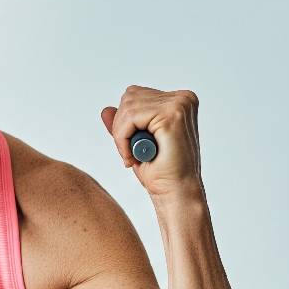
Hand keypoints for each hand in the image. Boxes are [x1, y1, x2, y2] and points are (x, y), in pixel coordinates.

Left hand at [100, 85, 203, 199]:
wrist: (176, 193)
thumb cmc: (161, 171)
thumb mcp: (136, 142)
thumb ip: (123, 124)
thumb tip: (106, 110)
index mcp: (179, 101)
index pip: (135, 95)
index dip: (125, 121)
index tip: (131, 146)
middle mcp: (182, 98)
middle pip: (130, 97)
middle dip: (121, 127)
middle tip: (130, 153)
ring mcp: (179, 104)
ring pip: (128, 107)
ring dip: (122, 135)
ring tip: (134, 155)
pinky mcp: (171, 115)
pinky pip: (130, 117)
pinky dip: (123, 138)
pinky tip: (133, 156)